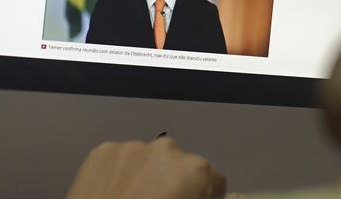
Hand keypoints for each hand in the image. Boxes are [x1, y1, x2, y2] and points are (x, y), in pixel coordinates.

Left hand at [66, 137, 228, 198]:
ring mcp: (131, 147)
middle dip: (174, 184)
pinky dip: (121, 174)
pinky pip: (121, 159)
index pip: (215, 179)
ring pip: (149, 161)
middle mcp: (165, 150)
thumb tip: (237, 196)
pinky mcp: (103, 150)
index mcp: (194, 169)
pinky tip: (117, 195)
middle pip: (180, 166)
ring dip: (147, 177)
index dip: (204, 198)